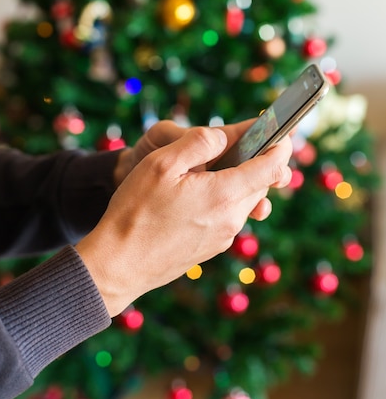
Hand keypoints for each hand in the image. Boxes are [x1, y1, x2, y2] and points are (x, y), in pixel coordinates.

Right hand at [76, 126, 291, 315]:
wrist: (118, 265)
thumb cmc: (135, 211)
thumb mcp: (161, 164)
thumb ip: (197, 143)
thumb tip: (222, 137)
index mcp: (224, 195)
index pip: (271, 168)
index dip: (280, 146)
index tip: (280, 132)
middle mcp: (231, 219)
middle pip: (260, 184)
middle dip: (258, 161)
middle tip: (243, 142)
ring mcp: (222, 237)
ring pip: (243, 201)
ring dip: (239, 181)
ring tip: (213, 167)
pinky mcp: (210, 248)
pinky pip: (228, 216)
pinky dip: (224, 199)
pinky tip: (197, 194)